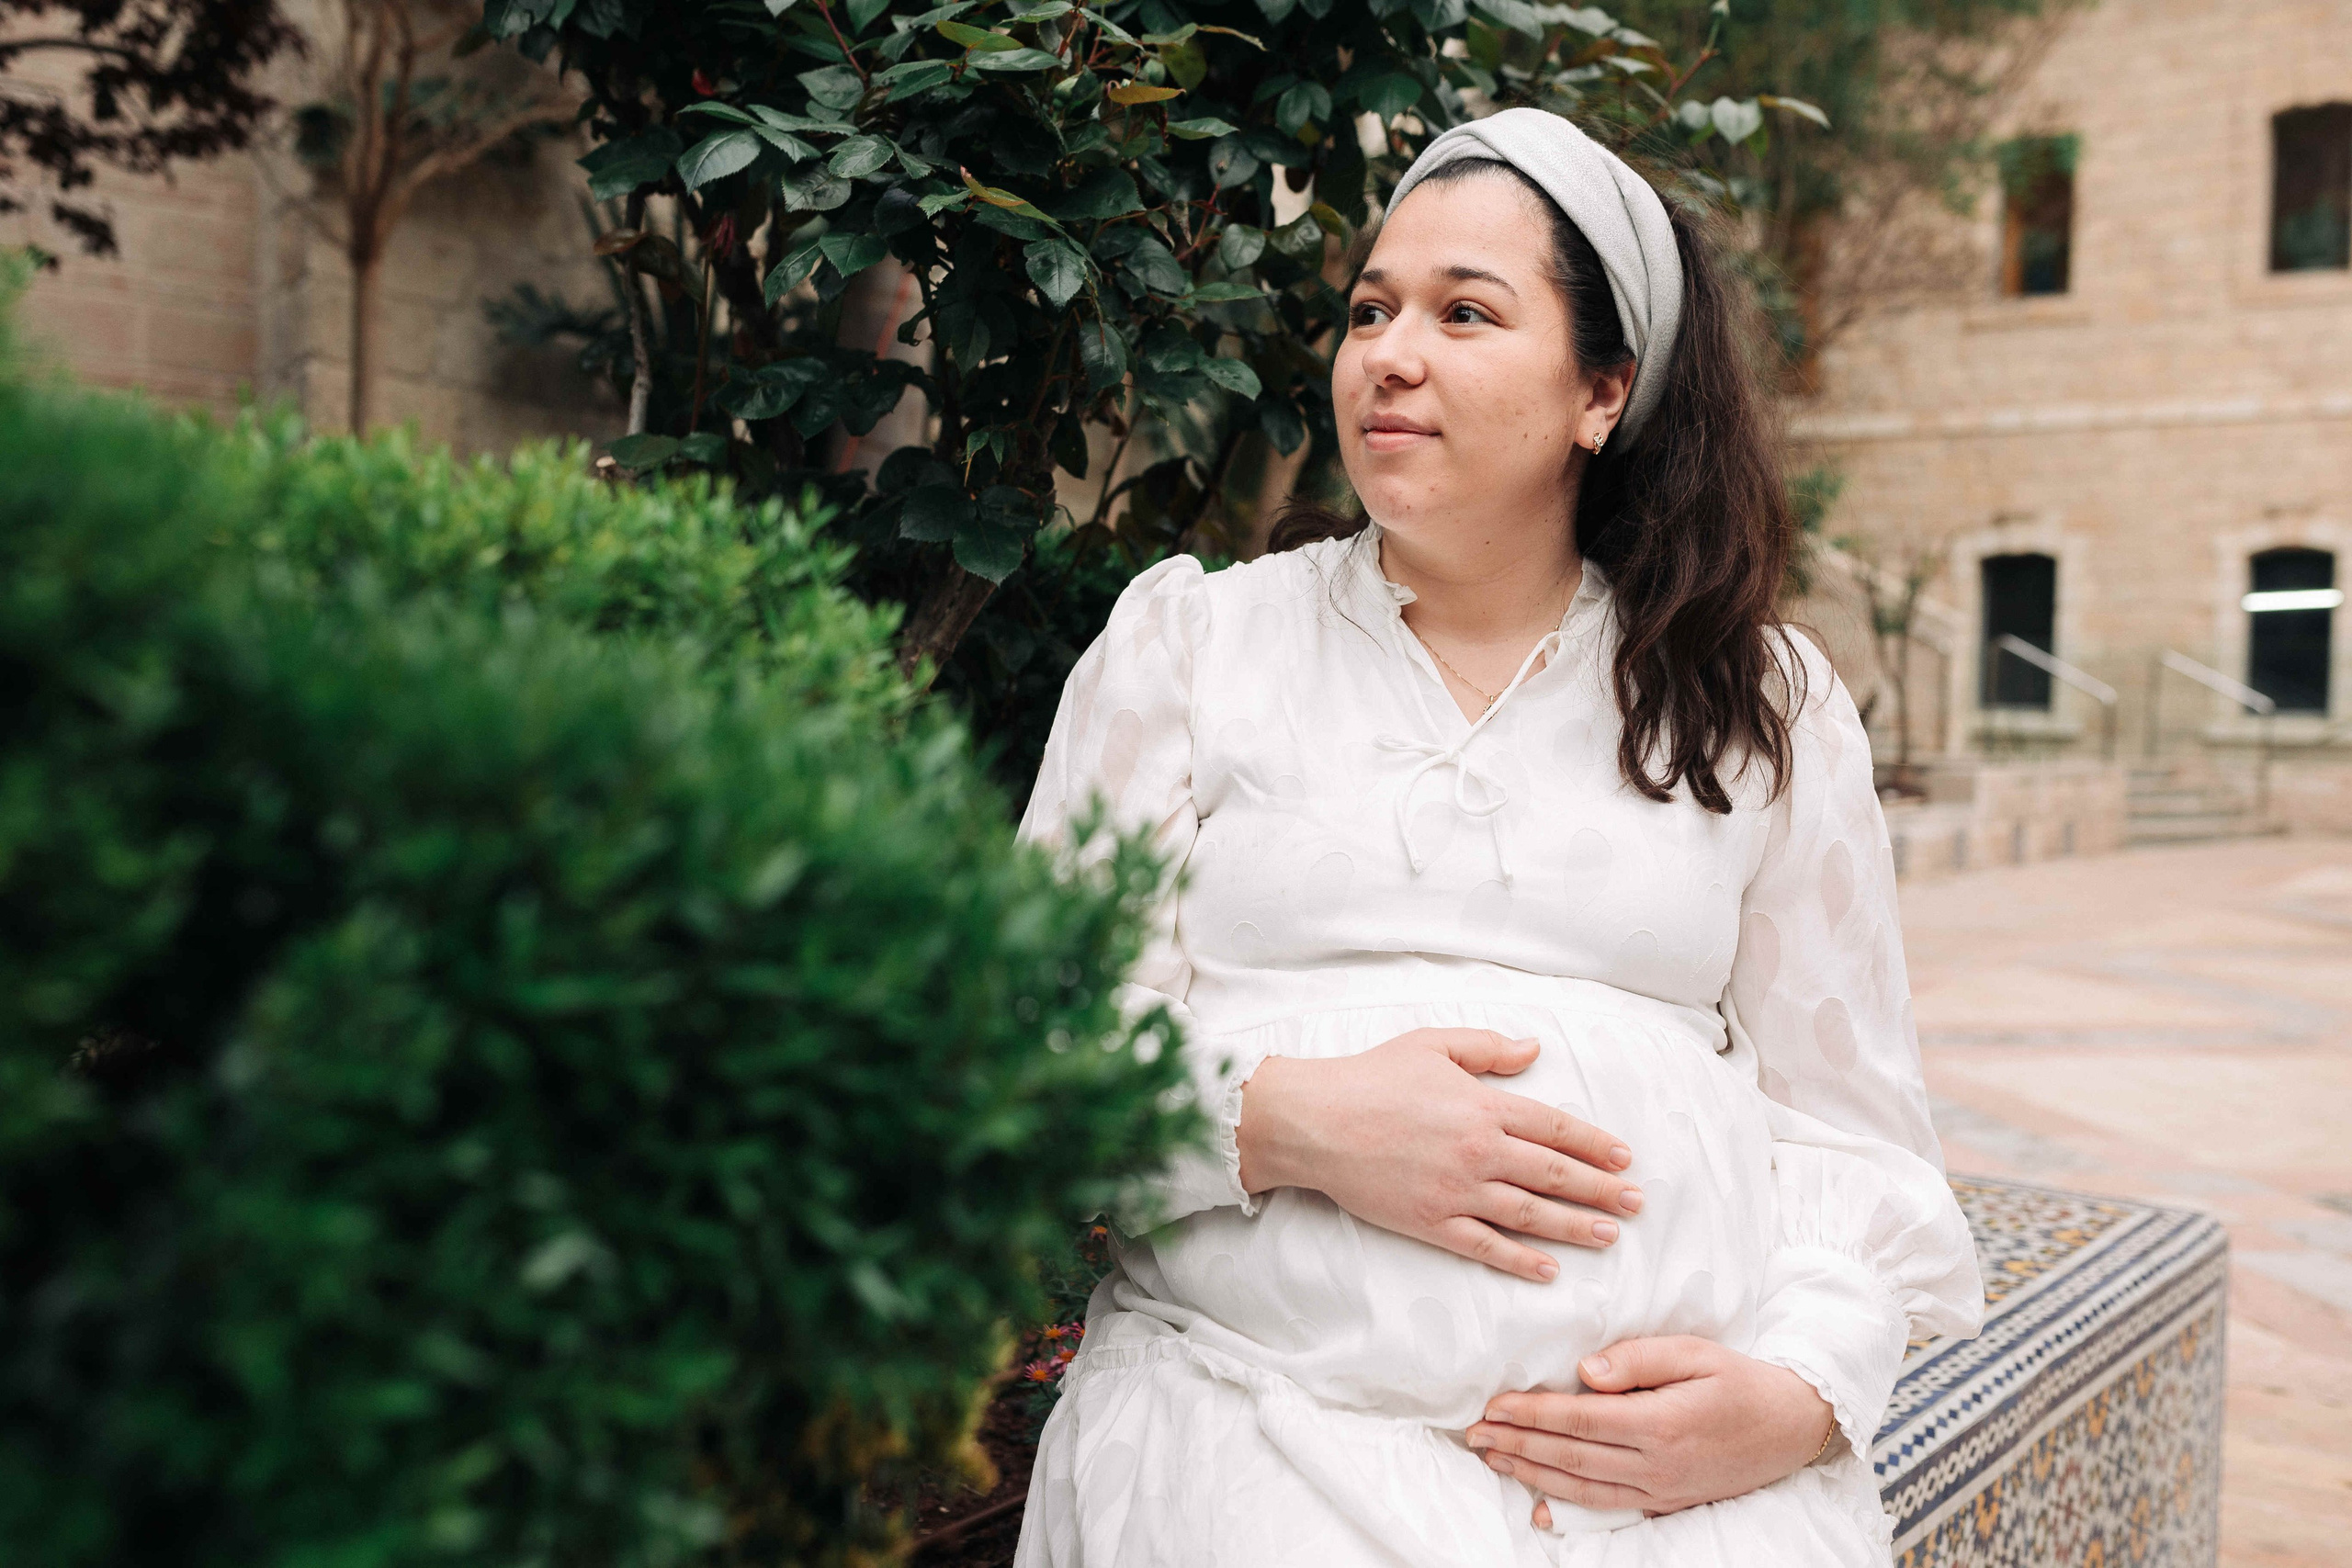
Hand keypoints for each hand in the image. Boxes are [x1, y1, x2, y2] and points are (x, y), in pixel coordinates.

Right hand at [1235, 1028, 1642, 1282]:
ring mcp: (1456, 1192)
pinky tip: (1548, 1269)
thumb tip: (1535, 1048)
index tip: (1624, 1158)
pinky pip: (1485, 1247)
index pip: (1555, 1128)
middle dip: (1601, 1189)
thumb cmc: (1371, 1077)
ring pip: (1530, 1215)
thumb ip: (1489, 1048)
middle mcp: (1479, 1151)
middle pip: (1554, 1174)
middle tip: (1636, 1202)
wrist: (1315, 1122)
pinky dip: (1520, 1260)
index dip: (1594, 1144)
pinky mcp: (1431, 1223)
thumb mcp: (1433, 1044)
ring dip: (1575, 1226)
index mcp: (1484, 1106)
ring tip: (1609, 1235)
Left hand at [1465, 1337, 1836, 1521]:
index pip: (1578, 1419)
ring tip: (1495, 1459)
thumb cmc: (1741, 1380)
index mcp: (1661, 1423)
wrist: (1793, 1425)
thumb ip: (1638, 1359)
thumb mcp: (1695, 1352)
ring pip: (1583, 1488)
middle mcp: (1658, 1464)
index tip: (1494, 1406)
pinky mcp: (1669, 1503)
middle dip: (1517, 1445)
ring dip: (1532, 1474)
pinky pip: (1611, 1510)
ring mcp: (1663, 1490)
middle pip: (1571, 1456)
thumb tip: (1585, 1370)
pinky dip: (1571, 1508)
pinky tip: (1542, 1506)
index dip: (1531, 1414)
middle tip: (1474, 1434)